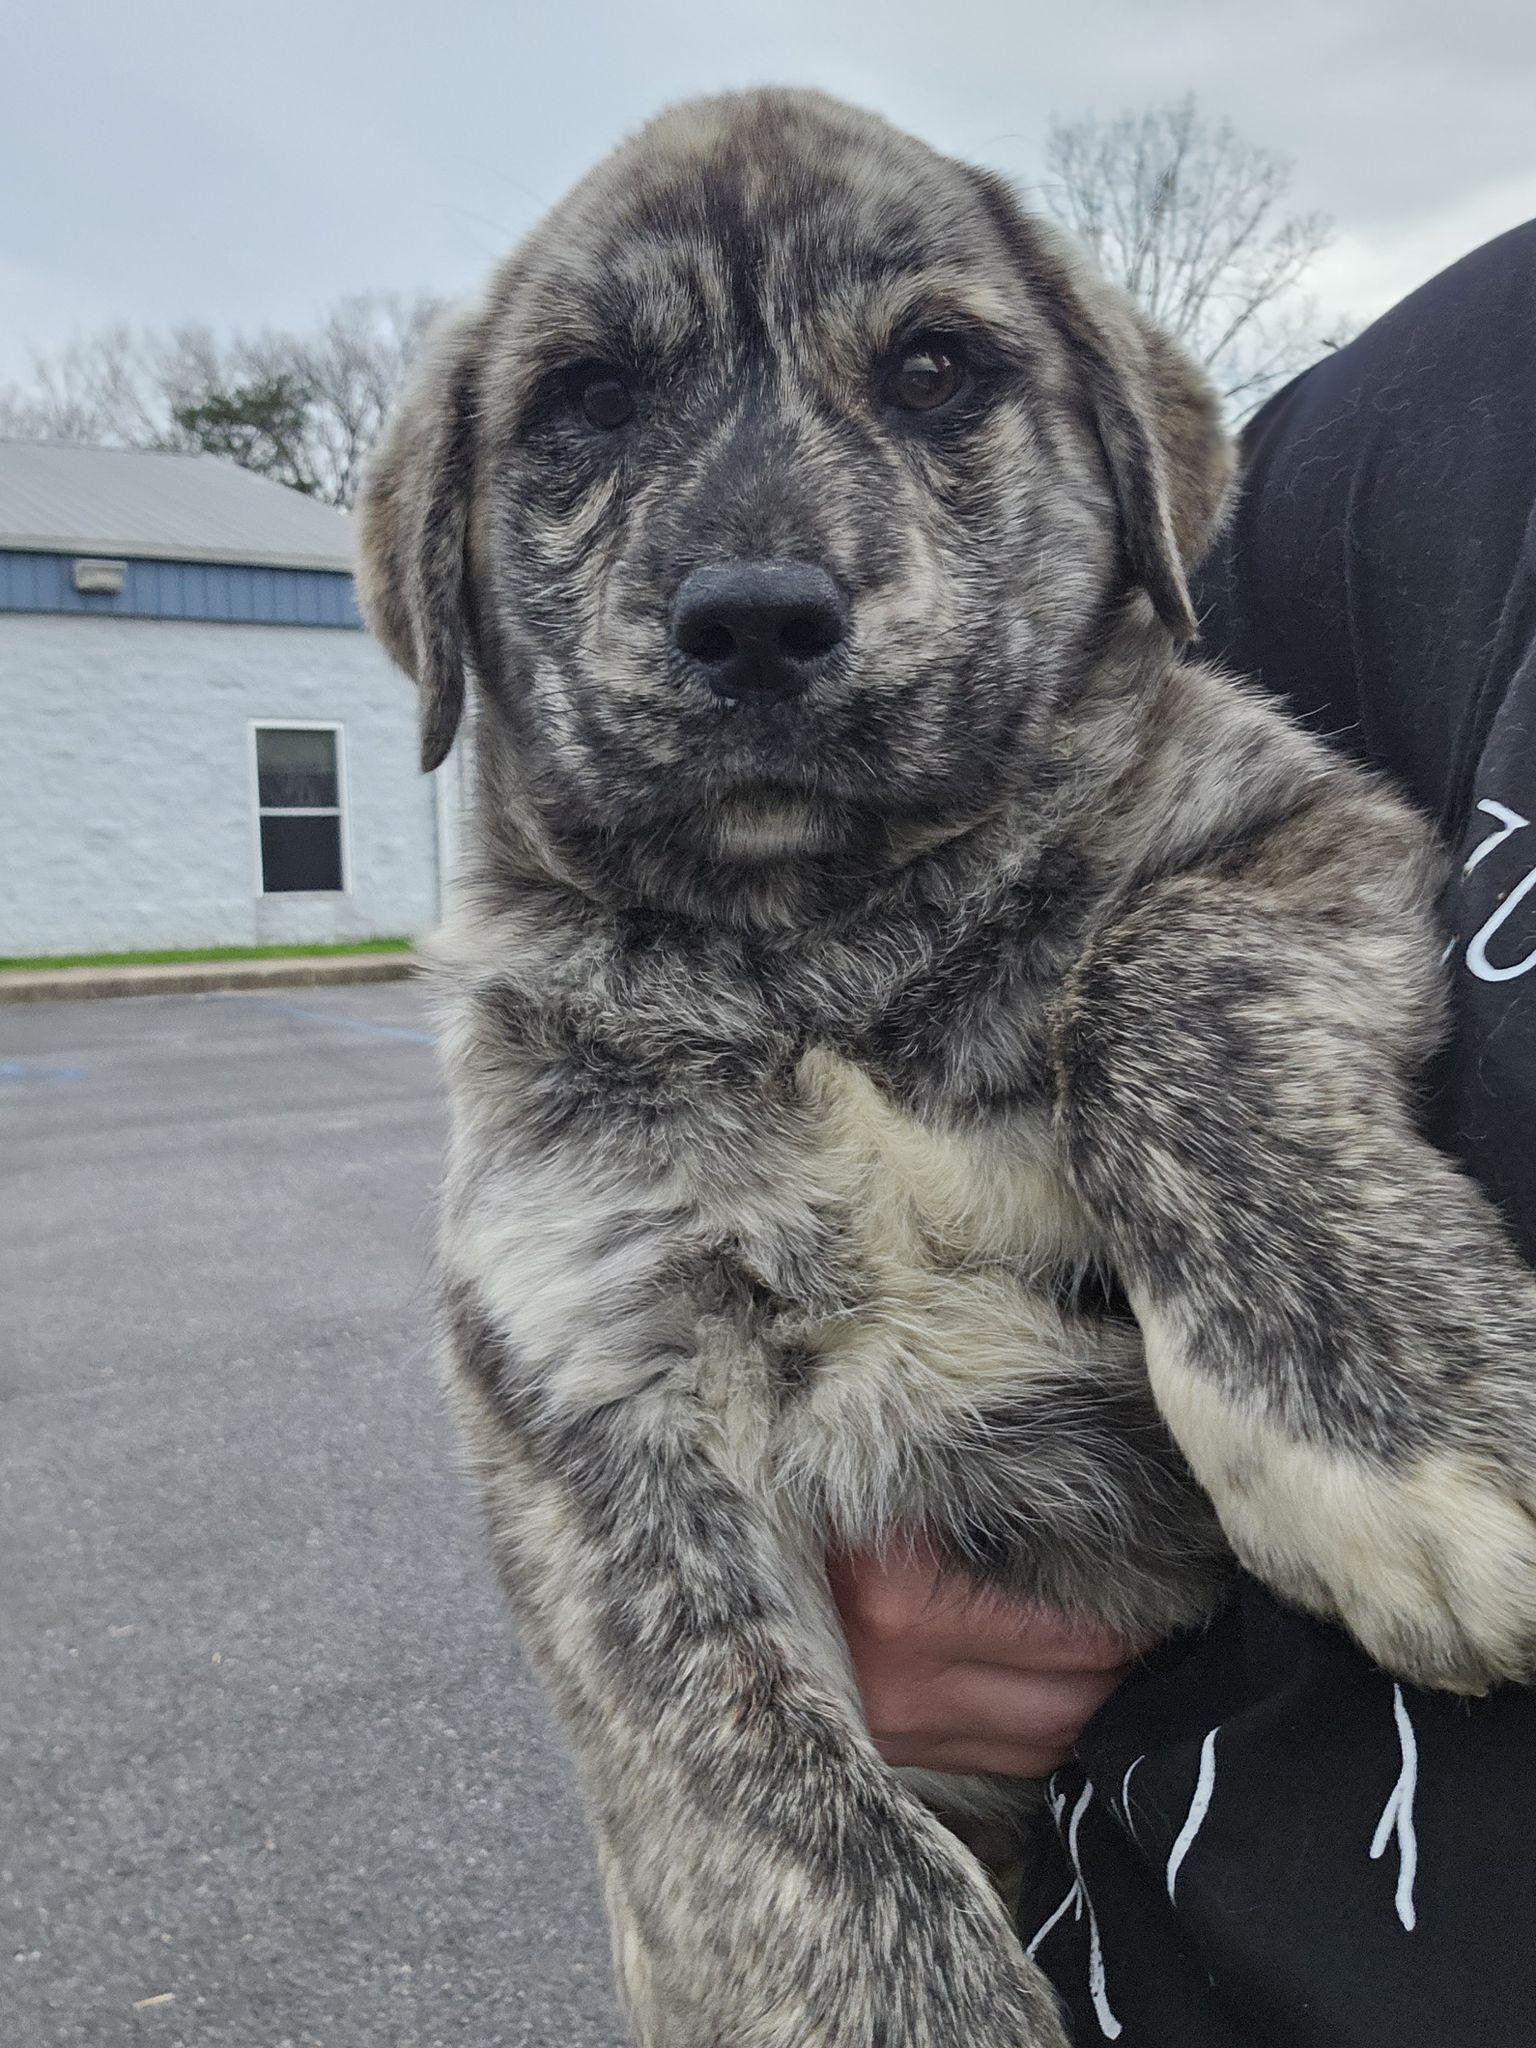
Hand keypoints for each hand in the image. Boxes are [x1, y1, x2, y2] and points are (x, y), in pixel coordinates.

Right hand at [828, 1536, 1147, 1777]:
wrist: (715, 1594)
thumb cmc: (811, 1526)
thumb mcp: (889, 1505)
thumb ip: (979, 1517)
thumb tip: (1078, 1519)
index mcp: (909, 1609)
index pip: (1063, 1639)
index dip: (1128, 1625)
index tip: (1167, 1597)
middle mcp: (910, 1687)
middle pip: (1064, 1710)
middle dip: (1126, 1680)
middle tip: (1164, 1639)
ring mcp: (900, 1734)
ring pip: (1038, 1750)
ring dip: (1091, 1718)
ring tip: (1123, 1673)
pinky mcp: (891, 1756)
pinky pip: (996, 1760)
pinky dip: (1041, 1736)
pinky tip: (1061, 1700)